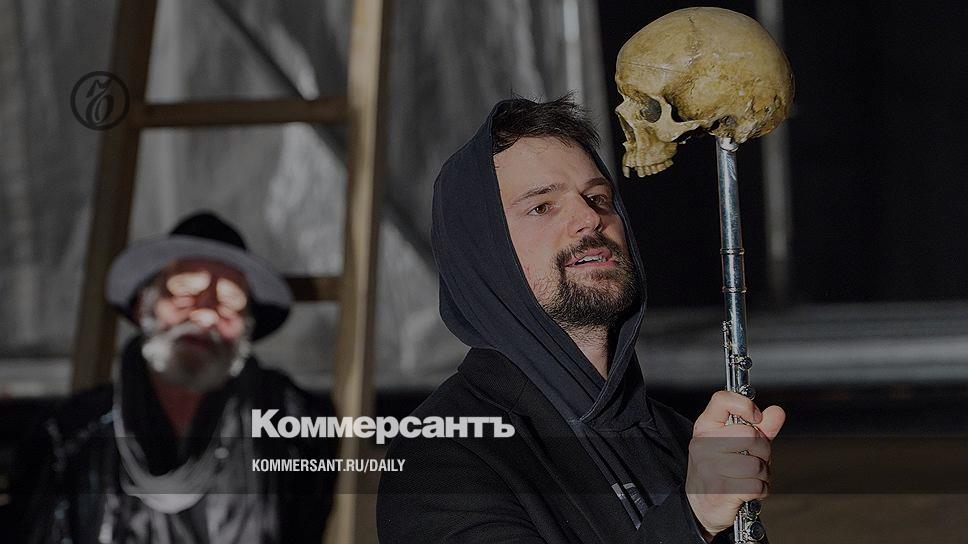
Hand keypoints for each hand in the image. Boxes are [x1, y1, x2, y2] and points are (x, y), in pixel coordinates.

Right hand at [685, 391, 785, 536]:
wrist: (702, 506)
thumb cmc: (720, 472)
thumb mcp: (736, 446)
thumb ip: (759, 428)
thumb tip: (777, 412)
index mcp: (705, 428)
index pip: (722, 400)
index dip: (745, 405)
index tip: (756, 418)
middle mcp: (703, 445)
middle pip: (750, 435)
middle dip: (763, 451)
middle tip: (755, 459)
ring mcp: (709, 467)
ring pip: (756, 464)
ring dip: (762, 475)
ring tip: (750, 477)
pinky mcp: (719, 489)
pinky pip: (756, 485)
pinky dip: (760, 490)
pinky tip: (749, 491)